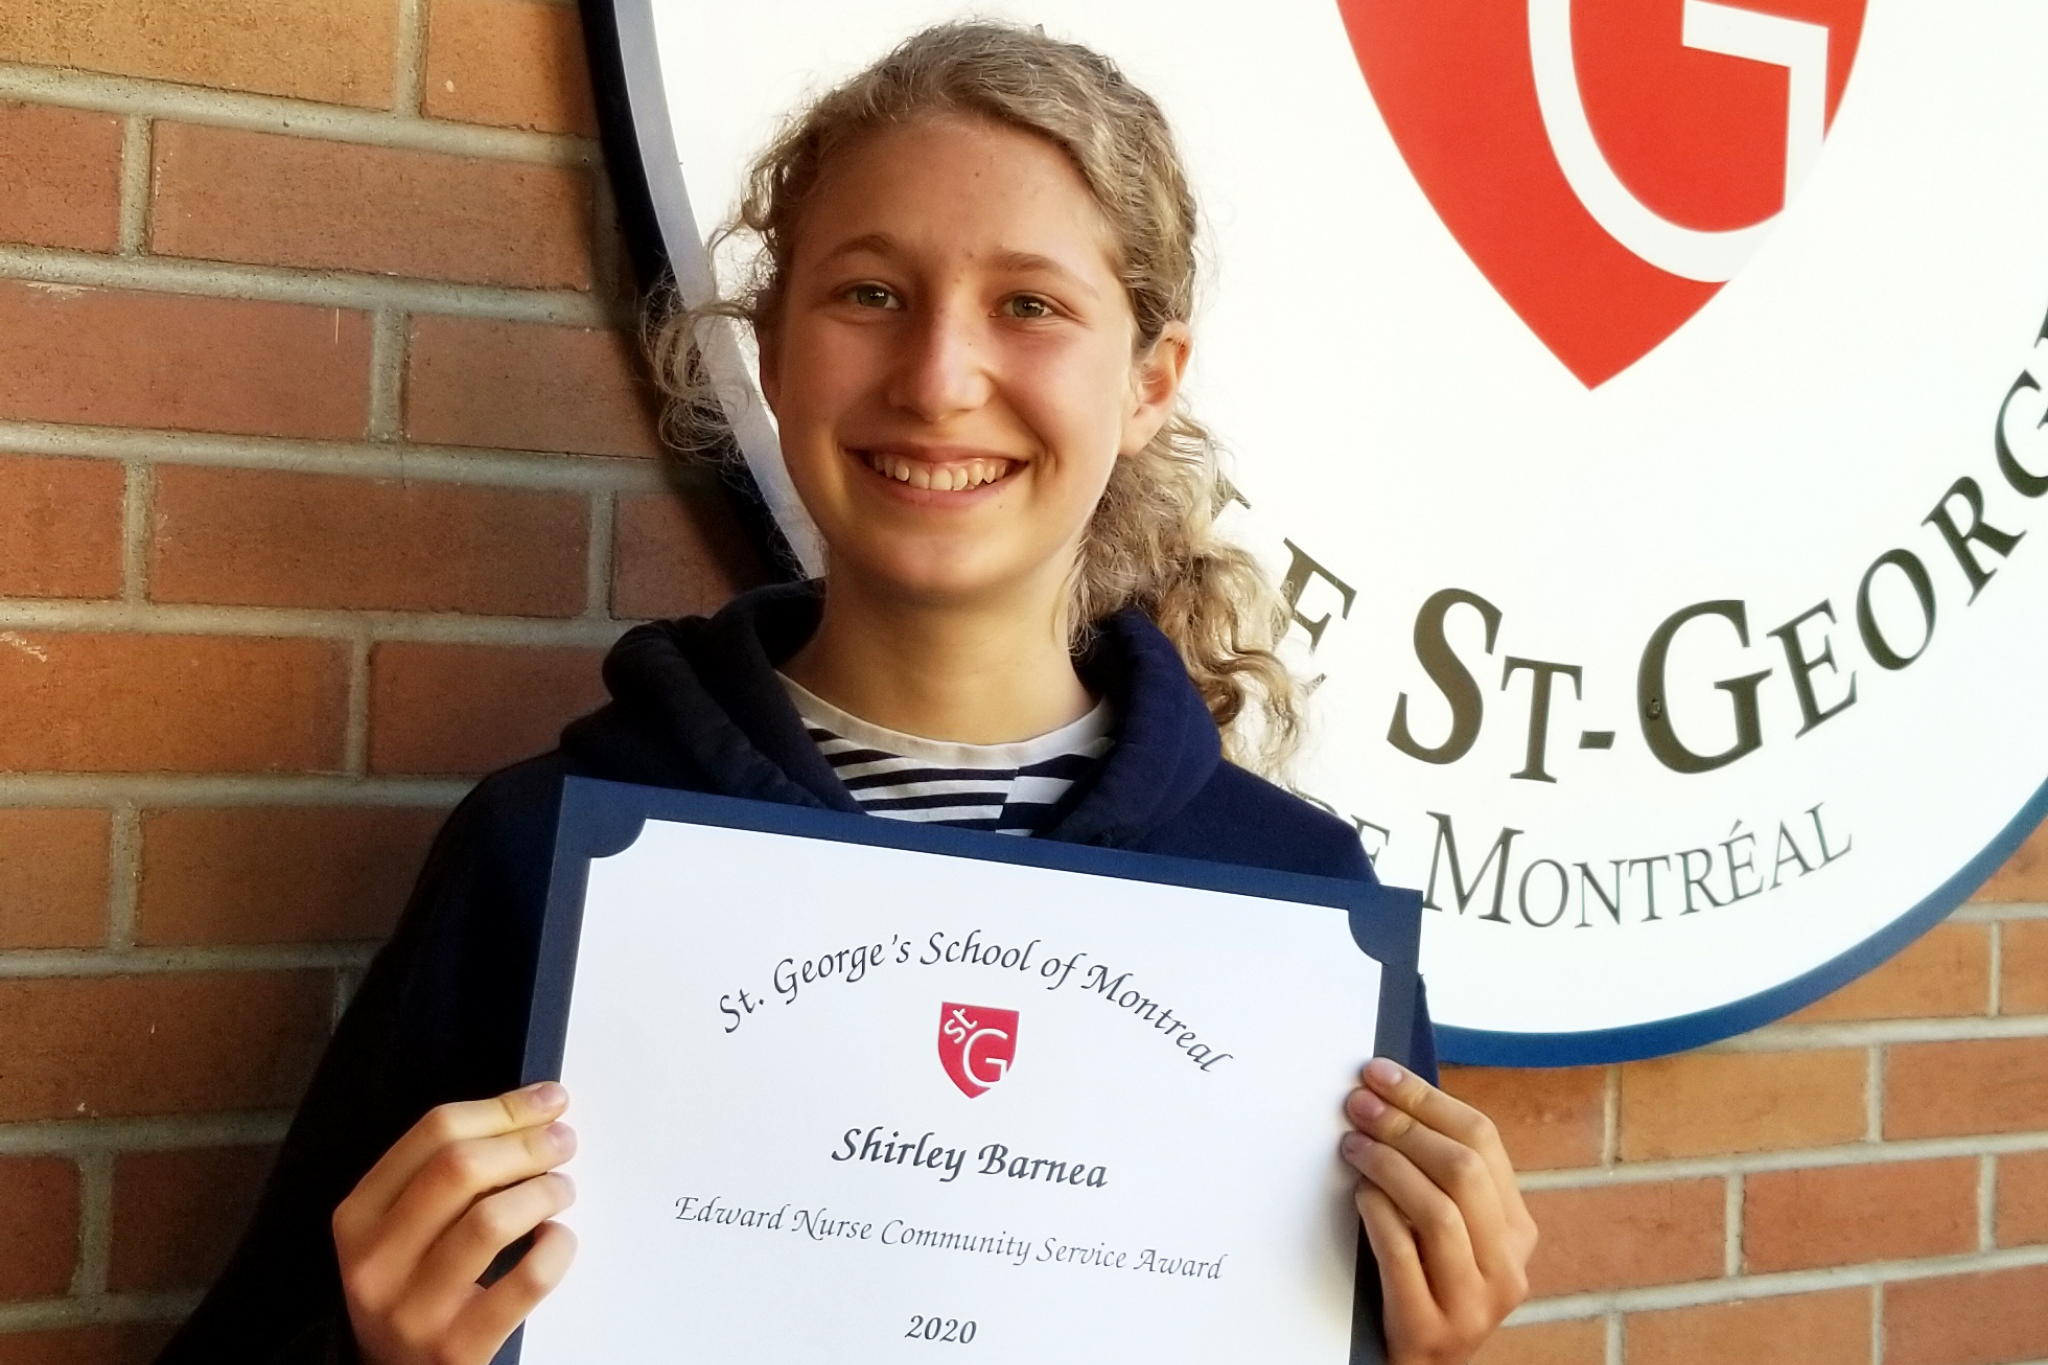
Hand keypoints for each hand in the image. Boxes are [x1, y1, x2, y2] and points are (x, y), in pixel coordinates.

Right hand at [333, 1082, 578, 1364]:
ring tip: (561, 1190)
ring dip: (544, 1191)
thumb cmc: (412, 1289)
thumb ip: (445, 1175)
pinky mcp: (458, 1348)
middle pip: (462, 1168)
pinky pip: (526, 1280)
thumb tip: (531, 1112)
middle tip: (563, 1141)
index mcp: (359, 1216)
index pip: (433, 1132)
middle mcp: (376, 1262)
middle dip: (527, 1143)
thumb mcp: (401, 1229)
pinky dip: (556, 1248)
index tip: (548, 1101)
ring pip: (492, 1220)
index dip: (503, 1107)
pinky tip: (557, 1239)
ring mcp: (413, 1309)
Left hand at [1341, 1059, 1536, 1364]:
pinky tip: (1357, 1195)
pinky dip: (1378, 1215)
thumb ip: (1438, 1177)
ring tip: (1352, 1146)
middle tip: (1357, 1104)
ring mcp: (1475, 1303)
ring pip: (1438, 1211)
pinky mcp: (1432, 1329)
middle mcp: (1507, 1266)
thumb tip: (1387, 1097)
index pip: (1483, 1141)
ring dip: (1388, 1165)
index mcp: (1516, 1230)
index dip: (1428, 1099)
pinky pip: (1403, 1256)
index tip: (1381, 1074)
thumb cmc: (1423, 1284)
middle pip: (1464, 1170)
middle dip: (1405, 1125)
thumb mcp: (1449, 1232)